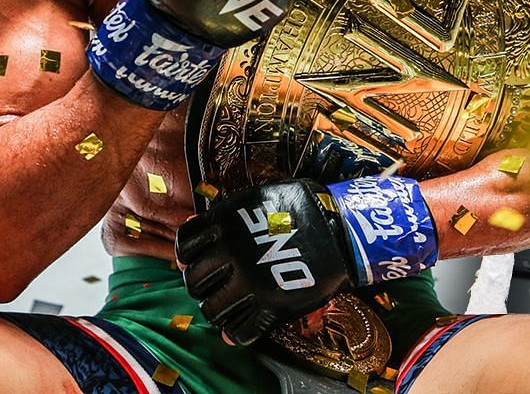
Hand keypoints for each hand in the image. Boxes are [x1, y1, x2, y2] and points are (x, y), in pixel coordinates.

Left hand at [176, 180, 355, 345]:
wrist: (344, 226)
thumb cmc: (306, 206)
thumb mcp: (259, 198)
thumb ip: (225, 213)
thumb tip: (193, 225)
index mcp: (225, 224)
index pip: (185, 248)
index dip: (190, 257)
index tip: (199, 261)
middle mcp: (230, 254)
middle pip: (194, 281)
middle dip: (203, 285)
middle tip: (219, 285)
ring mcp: (248, 282)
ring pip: (212, 309)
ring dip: (218, 309)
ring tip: (232, 305)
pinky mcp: (270, 306)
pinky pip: (240, 330)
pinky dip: (238, 332)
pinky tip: (244, 325)